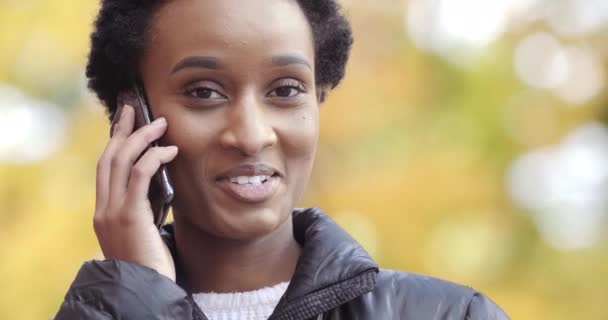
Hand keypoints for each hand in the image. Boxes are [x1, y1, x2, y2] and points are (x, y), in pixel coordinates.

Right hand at [93, 104, 177, 280]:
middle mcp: (104, 208)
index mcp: (105, 211)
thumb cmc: (151, 263)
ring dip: (141, 138)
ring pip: (121, 162)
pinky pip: (138, 177)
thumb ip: (145, 207)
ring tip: (160, 124)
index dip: (115, 141)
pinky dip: (153, 158)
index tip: (124, 120)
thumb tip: (161, 183)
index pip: (106, 168)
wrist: (145, 289)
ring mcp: (113, 211)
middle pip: (109, 157)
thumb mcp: (144, 230)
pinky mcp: (129, 216)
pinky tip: (169, 150)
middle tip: (137, 108)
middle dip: (123, 129)